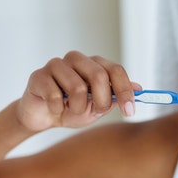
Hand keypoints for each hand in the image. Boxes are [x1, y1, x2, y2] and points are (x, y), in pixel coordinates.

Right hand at [17, 51, 140, 131]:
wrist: (43, 117)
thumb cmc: (71, 109)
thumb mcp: (98, 107)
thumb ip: (115, 97)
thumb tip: (139, 88)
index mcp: (94, 64)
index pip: (115, 70)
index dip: (125, 91)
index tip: (129, 112)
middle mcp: (76, 59)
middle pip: (99, 75)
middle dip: (101, 101)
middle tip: (96, 112)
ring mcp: (56, 65)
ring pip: (77, 87)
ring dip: (77, 107)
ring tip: (70, 110)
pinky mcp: (38, 75)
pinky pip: (55, 95)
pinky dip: (58, 109)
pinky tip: (54, 109)